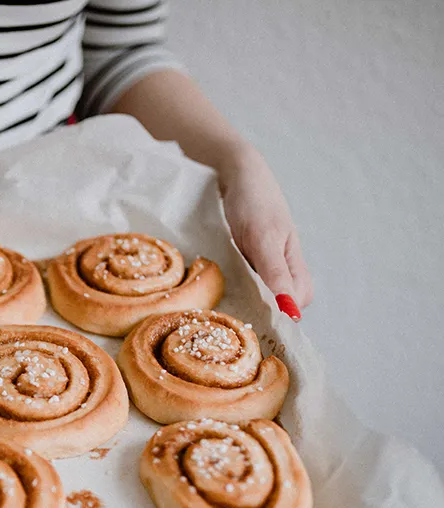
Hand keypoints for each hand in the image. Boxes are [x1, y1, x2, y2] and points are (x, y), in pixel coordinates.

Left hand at [219, 146, 312, 318]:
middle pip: (282, 299)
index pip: (298, 301)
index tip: (255, 323)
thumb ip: (275, 272)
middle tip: (234, 310)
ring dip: (248, 297)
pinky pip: (249, 277)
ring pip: (264, 290)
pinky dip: (237, 284)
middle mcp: (283, 262)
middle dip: (264, 308)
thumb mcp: (262, 238)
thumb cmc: (253, 201)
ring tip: (226, 298)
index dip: (282, 314)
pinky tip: (222, 283)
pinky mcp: (250, 252)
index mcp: (293, 260)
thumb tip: (290, 310)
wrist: (237, 171)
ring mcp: (266, 257)